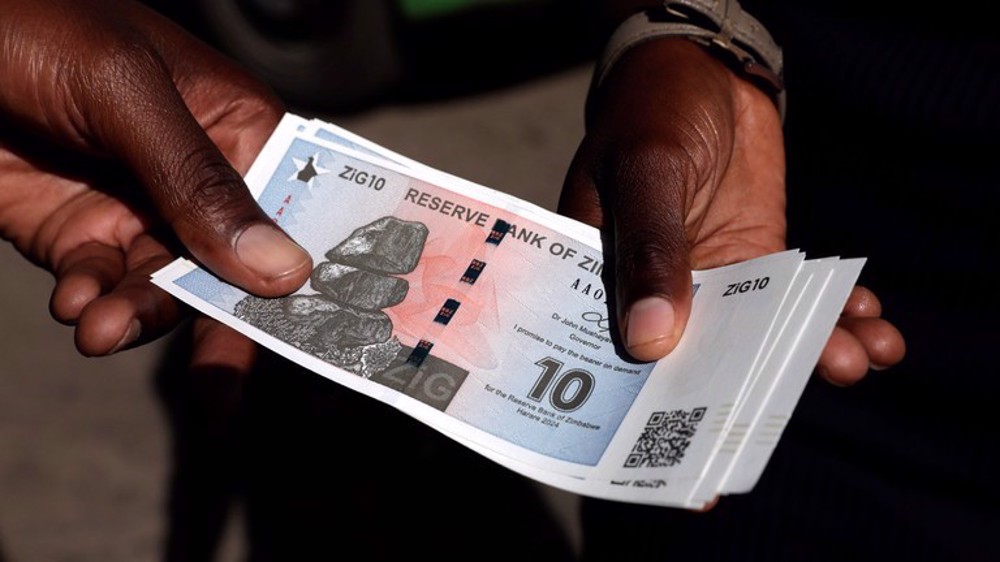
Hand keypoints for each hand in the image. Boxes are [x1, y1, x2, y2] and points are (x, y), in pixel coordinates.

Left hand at [0, 0, 311, 354]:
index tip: (314, 338)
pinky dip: (93, 305)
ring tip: (99, 329)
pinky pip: (104, 287)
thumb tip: (285, 270)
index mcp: (237, 128)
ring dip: (138, 317)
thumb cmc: (38, 27)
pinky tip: (74, 302)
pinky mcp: (78, 235)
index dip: (302, 273)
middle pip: (233, 268)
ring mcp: (139, 208)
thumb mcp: (124, 91)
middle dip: (218, 322)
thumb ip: (199, 179)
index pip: (290, 211)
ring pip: (165, 288)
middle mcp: (199, 178)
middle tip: (216, 392)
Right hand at [559, 37, 904, 381]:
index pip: (620, 353)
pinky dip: (834, 311)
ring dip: (811, 348)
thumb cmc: (653, 109)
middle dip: (754, 379)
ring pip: (758, 332)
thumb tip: (650, 341)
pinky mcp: (753, 256)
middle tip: (803, 390)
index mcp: (604, 277)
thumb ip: (652, 249)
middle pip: (699, 355)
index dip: (657, 398)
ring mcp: (708, 274)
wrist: (702, 70)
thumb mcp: (649, 171)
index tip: (702, 435)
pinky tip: (869, 319)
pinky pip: (793, 298)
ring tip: (859, 358)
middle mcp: (653, 288)